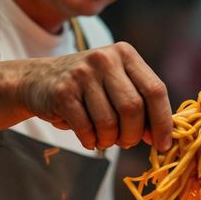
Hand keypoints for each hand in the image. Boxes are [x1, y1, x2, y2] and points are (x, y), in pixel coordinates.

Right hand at [17, 43, 171, 151]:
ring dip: (109, 140)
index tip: (163, 144)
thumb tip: (161, 138)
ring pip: (109, 122)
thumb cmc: (87, 88)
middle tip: (125, 143)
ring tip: (103, 139)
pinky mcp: (63, 91)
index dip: (162, 122)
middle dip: (132, 135)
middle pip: (133, 108)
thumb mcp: (116, 84)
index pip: (155, 90)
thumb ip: (141, 104)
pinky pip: (86, 128)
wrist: (37, 80)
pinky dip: (90, 141)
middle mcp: (105, 58)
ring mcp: (82, 73)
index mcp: (125, 54)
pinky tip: (88, 137)